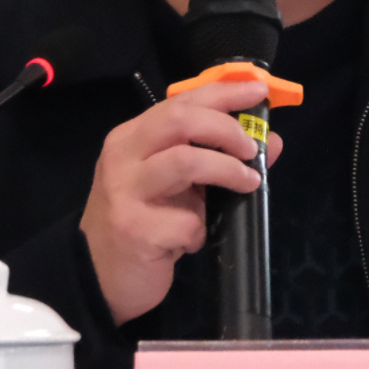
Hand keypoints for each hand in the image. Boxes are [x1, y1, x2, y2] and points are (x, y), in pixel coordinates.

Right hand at [79, 80, 283, 324]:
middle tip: (250, 149)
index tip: (258, 91)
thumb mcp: (180, 186)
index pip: (180, 101)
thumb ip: (218, 159)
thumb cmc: (143, 223)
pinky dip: (199, 229)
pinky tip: (192, 240)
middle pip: (180, 120)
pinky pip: (185, 220)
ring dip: (226, 170)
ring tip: (247, 184)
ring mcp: (124, 190)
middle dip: (226, 128)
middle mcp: (122, 155)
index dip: (223, 93)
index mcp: (132, 137)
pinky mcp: (133, 228)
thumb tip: (270, 141)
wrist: (98, 276)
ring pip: (185, 161)